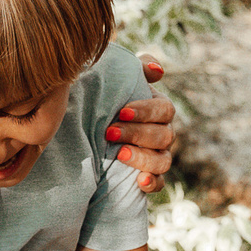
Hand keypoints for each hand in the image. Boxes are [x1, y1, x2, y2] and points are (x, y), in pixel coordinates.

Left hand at [106, 54, 176, 191]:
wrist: (86, 128)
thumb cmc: (106, 97)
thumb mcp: (118, 78)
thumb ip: (138, 67)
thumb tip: (158, 71)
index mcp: (159, 110)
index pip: (164, 110)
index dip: (146, 111)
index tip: (121, 112)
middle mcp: (163, 134)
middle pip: (163, 136)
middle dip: (137, 133)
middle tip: (110, 132)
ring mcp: (158, 157)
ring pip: (163, 161)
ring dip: (143, 158)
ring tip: (120, 154)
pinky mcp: (149, 177)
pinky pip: (159, 183)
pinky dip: (152, 183)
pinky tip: (140, 182)